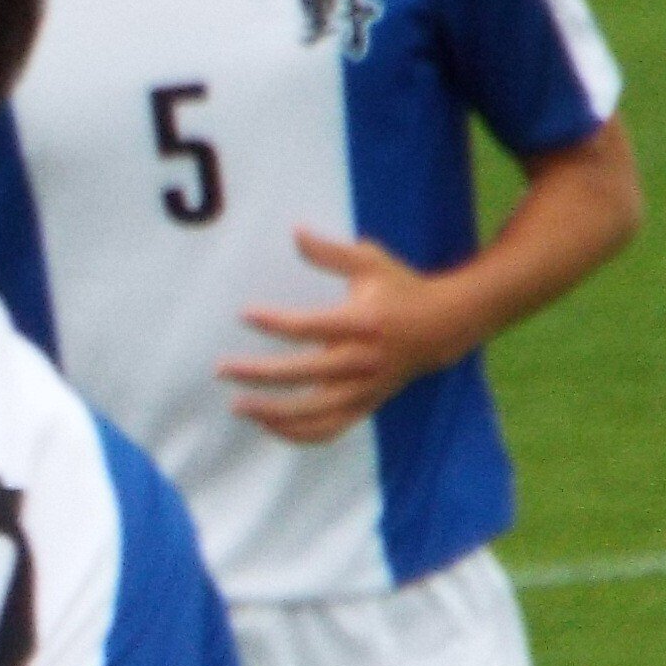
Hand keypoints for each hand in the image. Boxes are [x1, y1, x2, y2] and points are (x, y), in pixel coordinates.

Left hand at [220, 230, 457, 443]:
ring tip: (239, 406)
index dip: (275, 323)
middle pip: (305, 373)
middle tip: (222, 369)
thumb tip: (295, 231)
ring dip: (274, 413)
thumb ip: (331, 252)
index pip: (311, 327)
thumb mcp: (371, 261)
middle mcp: (363, 360)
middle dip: (259, 374)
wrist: (443, 327)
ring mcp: (366, 388)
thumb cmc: (400, 289)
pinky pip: (330, 430)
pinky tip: (268, 425)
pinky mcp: (366, 405)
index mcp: (363, 322)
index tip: (245, 315)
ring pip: (316, 412)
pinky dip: (299, 434)